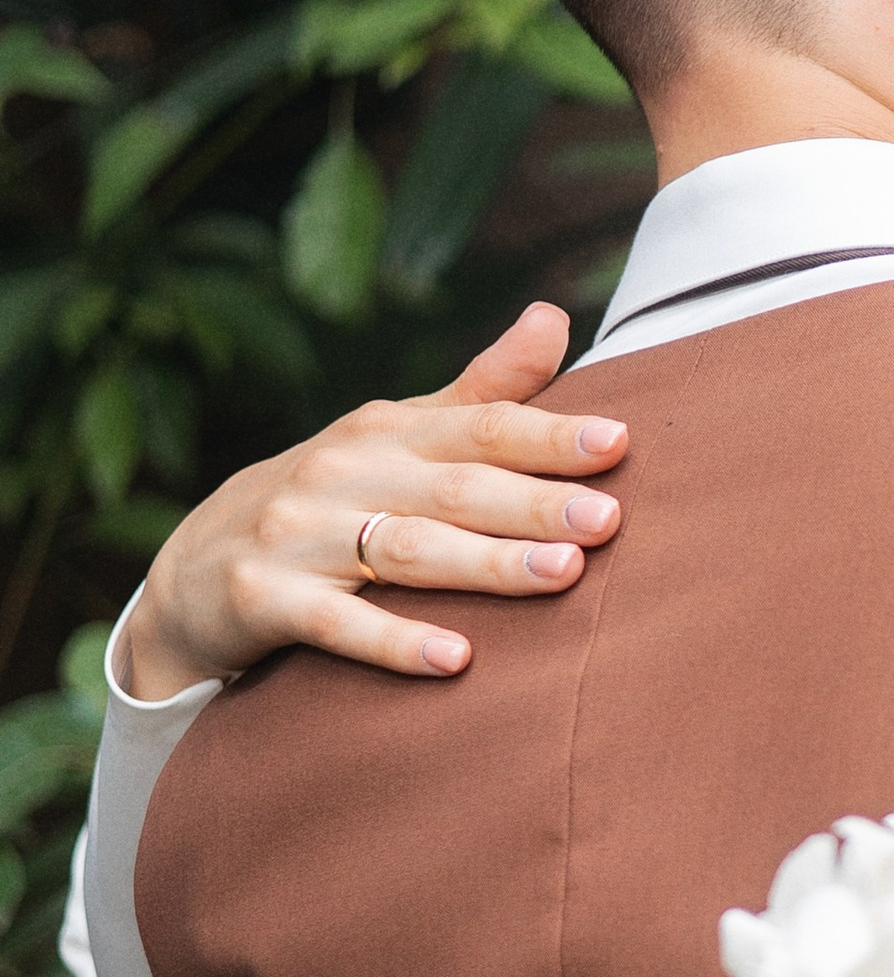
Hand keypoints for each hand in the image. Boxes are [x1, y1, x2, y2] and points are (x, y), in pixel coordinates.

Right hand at [119, 305, 627, 699]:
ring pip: (406, 550)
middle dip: (534, 503)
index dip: (547, 434)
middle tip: (609, 521)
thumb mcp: (397, 438)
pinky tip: (456, 660)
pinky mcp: (263, 597)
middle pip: (455, 489)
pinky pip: (335, 621)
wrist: (193, 572)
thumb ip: (481, 390)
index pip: (479, 427)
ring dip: (486, 564)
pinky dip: (393, 641)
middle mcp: (346, 472)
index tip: (617, 442)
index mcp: (389, 432)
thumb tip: (556, 316)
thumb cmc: (329, 500)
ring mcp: (299, 533)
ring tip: (562, 576)